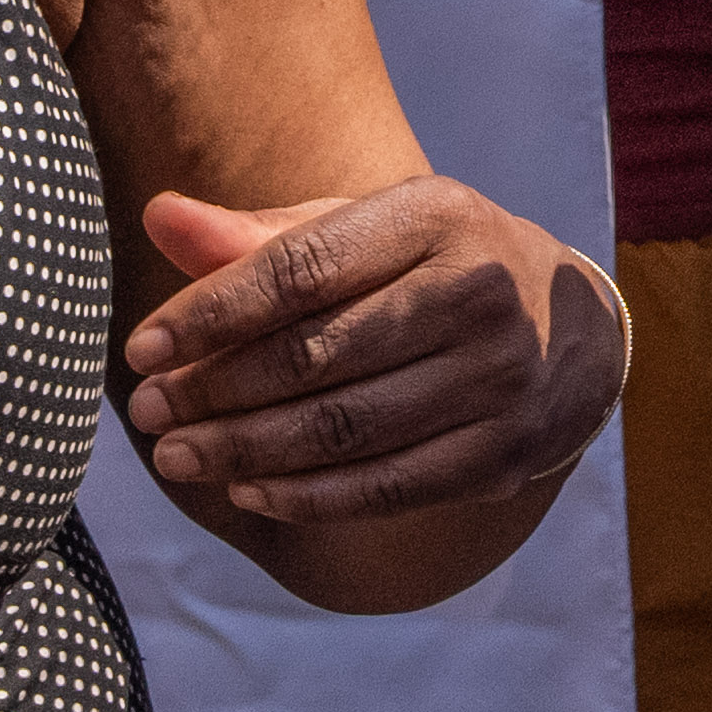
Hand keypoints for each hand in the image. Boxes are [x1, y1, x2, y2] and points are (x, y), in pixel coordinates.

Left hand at [121, 178, 623, 518]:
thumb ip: (259, 235)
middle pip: (316, 355)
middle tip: (149, 412)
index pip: (304, 267)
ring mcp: (499, 377)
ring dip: (245, 451)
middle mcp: (480, 290)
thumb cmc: (431, 268)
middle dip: (215, 389)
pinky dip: (306, 497)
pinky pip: (385, 487)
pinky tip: (248, 492)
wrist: (570, 330)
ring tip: (178, 457)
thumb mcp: (363, 231)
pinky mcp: (505, 453)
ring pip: (343, 429)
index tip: (140, 348)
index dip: (213, 311)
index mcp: (437, 214)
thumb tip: (159, 217)